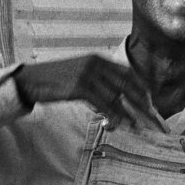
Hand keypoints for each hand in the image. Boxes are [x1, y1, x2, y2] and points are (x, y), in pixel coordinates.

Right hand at [15, 54, 163, 129]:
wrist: (32, 80)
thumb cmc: (56, 81)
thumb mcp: (80, 74)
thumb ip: (98, 81)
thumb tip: (116, 98)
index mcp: (98, 58)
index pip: (127, 73)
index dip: (141, 88)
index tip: (149, 103)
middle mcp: (96, 63)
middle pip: (127, 84)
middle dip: (142, 102)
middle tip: (152, 117)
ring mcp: (88, 74)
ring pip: (117, 96)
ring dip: (129, 113)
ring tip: (137, 126)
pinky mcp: (80, 87)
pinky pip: (103, 103)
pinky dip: (113, 115)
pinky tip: (119, 124)